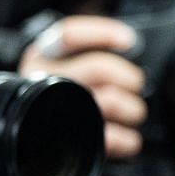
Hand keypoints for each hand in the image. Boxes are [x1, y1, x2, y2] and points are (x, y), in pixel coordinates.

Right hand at [18, 16, 145, 158]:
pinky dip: (128, 139)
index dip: (102, 33)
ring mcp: (57, 111)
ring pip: (110, 101)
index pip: (68, 35)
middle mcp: (45, 80)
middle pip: (98, 68)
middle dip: (129, 76)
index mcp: (43, 56)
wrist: (40, 140)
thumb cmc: (71, 91)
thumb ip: (93, 50)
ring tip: (133, 111)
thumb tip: (133, 45)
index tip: (128, 39)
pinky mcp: (70, 142)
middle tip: (135, 83)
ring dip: (133, 108)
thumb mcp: (70, 62)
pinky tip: (129, 138)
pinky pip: (110, 137)